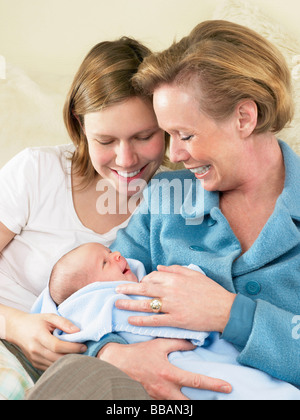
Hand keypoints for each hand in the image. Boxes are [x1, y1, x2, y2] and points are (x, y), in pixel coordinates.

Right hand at [7, 312, 86, 370]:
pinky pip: (50, 367)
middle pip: (57, 358)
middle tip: (84, 351)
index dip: (72, 347)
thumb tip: (77, 331)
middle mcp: (35, 349)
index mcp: (39, 336)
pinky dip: (60, 364)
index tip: (83, 346)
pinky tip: (68, 357)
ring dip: (68, 361)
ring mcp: (34, 358)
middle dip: (73, 356)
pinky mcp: (35, 363)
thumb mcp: (49, 317)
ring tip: (78, 354)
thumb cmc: (36, 321)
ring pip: (54, 365)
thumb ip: (64, 322)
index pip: (57, 346)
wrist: (17, 329)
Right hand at [97, 339, 231, 399]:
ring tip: (202, 400)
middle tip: (219, 400)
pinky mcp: (151, 401)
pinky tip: (181, 398)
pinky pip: (167, 405)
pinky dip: (175, 403)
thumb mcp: (159, 344)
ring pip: (178, 407)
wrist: (116, 364)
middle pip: (190, 404)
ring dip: (189, 404)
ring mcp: (157, 398)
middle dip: (204, 404)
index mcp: (169, 374)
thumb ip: (178, 343)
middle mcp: (165, 390)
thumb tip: (195, 343)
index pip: (196, 381)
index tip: (227, 387)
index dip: (213, 385)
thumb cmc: (138, 353)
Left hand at [116, 265, 235, 332]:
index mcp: (175, 278)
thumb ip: (176, 269)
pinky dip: (141, 320)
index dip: (143, 280)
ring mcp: (172, 306)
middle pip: (144, 289)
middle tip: (115, 289)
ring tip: (117, 304)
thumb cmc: (211, 290)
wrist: (224, 309)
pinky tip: (131, 320)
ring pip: (146, 304)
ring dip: (129, 304)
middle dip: (128, 289)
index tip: (139, 284)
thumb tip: (159, 268)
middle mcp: (171, 291)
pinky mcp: (175, 320)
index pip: (152, 277)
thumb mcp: (194, 274)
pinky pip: (155, 320)